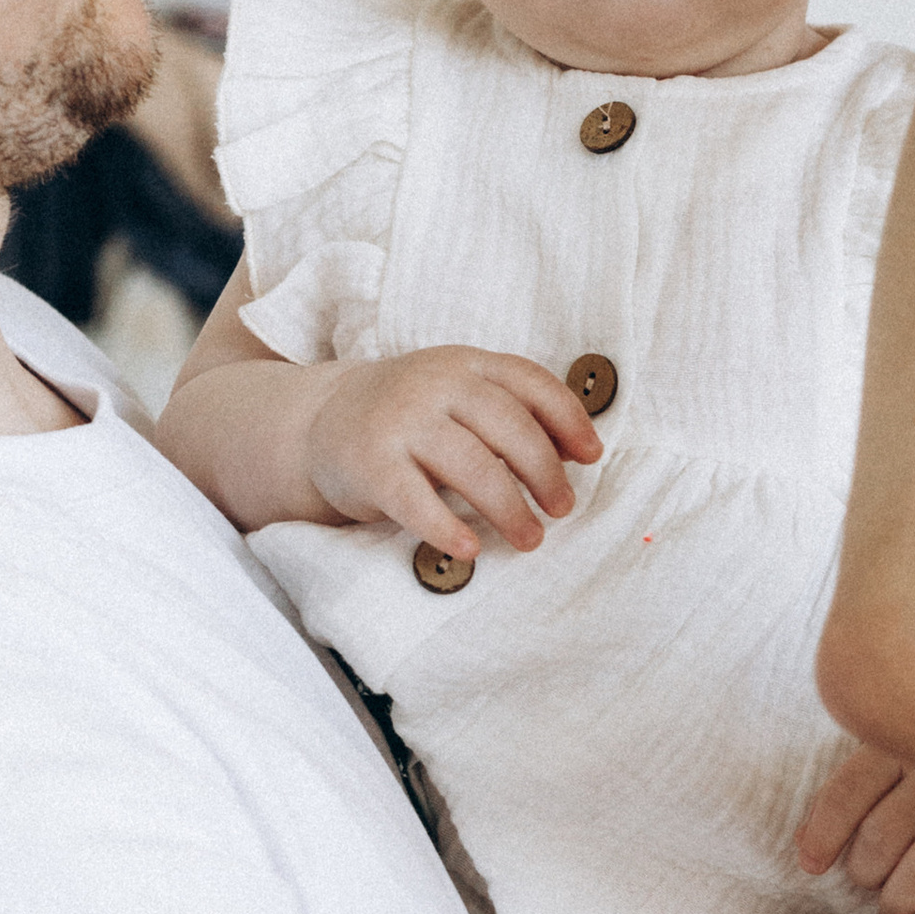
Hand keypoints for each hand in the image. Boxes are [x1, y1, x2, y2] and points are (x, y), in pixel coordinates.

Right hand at [304, 347, 601, 563]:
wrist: (322, 422)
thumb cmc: (412, 418)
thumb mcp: (458, 397)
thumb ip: (510, 413)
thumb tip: (578, 454)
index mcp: (465, 364)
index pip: (529, 382)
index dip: (567, 419)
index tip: (591, 457)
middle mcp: (434, 384)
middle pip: (508, 425)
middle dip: (543, 471)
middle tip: (563, 509)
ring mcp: (400, 421)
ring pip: (470, 465)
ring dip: (509, 507)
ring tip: (531, 538)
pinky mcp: (369, 464)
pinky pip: (415, 500)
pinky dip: (446, 528)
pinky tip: (470, 549)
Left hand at [796, 743, 914, 913]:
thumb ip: (869, 770)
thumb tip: (804, 849)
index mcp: (913, 734)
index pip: (847, 794)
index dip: (821, 836)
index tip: (813, 864)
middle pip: (879, 841)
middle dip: (866, 870)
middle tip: (872, 875)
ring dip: (897, 899)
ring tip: (897, 901)